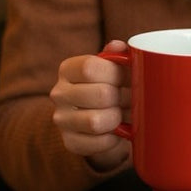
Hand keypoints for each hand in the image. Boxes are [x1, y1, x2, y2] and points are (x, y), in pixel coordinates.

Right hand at [50, 41, 131, 171]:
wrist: (100, 118)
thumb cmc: (110, 86)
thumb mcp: (113, 67)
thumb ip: (117, 55)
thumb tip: (120, 47)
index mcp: (68, 69)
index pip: (90, 67)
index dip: (116, 74)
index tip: (127, 78)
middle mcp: (59, 93)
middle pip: (99, 95)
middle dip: (123, 98)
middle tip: (131, 99)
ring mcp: (62, 119)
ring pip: (95, 121)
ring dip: (117, 118)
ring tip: (123, 114)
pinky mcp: (70, 142)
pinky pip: (97, 143)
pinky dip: (113, 139)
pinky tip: (116, 131)